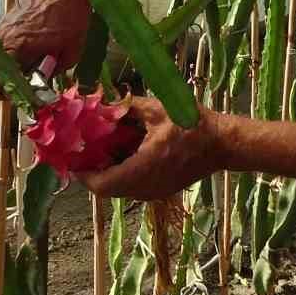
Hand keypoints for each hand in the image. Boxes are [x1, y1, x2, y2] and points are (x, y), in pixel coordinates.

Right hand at [0, 0, 89, 100]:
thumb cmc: (72, 17)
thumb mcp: (71, 53)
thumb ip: (53, 73)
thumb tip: (42, 87)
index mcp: (16, 47)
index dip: (3, 95)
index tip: (18, 98)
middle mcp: (1, 37)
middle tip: (14, 92)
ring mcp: (0, 28)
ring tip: (11, 79)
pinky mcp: (4, 21)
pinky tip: (13, 61)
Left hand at [78, 98, 223, 199]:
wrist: (223, 144)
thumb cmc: (192, 124)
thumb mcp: (158, 109)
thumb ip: (128, 107)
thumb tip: (103, 103)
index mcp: (143, 168)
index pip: (102, 185)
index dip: (83, 175)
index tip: (72, 160)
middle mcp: (146, 187)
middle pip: (108, 189)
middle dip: (94, 172)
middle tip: (85, 151)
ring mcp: (154, 191)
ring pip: (120, 190)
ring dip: (108, 173)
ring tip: (103, 150)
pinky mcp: (161, 190)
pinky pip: (133, 187)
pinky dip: (123, 173)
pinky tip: (125, 152)